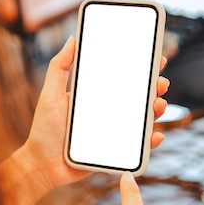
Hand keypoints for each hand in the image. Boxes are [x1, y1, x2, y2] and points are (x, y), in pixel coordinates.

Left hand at [21, 37, 169, 190]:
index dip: (142, 68)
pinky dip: (150, 141)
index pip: (123, 79)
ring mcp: (113, 132)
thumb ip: (59, 67)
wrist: (42, 165)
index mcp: (96, 97)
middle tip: (160, 83)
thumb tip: (73, 38)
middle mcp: (107, 113)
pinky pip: (137, 147)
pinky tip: (156, 135)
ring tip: (158, 105)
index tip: (157, 58)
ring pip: (142, 120)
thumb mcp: (50, 94)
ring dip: (156, 111)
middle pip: (138, 98)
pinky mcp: (115, 152)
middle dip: (155, 88)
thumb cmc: (44, 130)